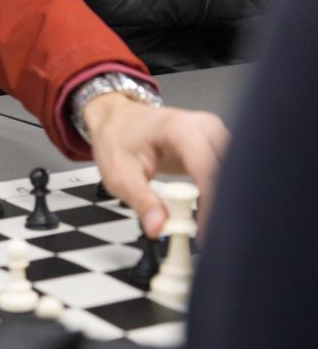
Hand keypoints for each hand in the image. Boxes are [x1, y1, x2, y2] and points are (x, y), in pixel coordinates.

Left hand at [83, 93, 228, 237]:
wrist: (118, 121)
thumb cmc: (118, 140)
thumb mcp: (120, 175)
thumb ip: (142, 202)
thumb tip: (157, 227)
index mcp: (179, 128)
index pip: (208, 170)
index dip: (211, 204)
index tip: (206, 231)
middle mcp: (203, 126)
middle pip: (230, 170)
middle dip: (225, 205)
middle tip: (210, 233)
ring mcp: (214, 134)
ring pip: (237, 172)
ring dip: (227, 200)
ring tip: (209, 223)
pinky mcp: (217, 144)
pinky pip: (231, 171)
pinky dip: (224, 192)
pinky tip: (212, 209)